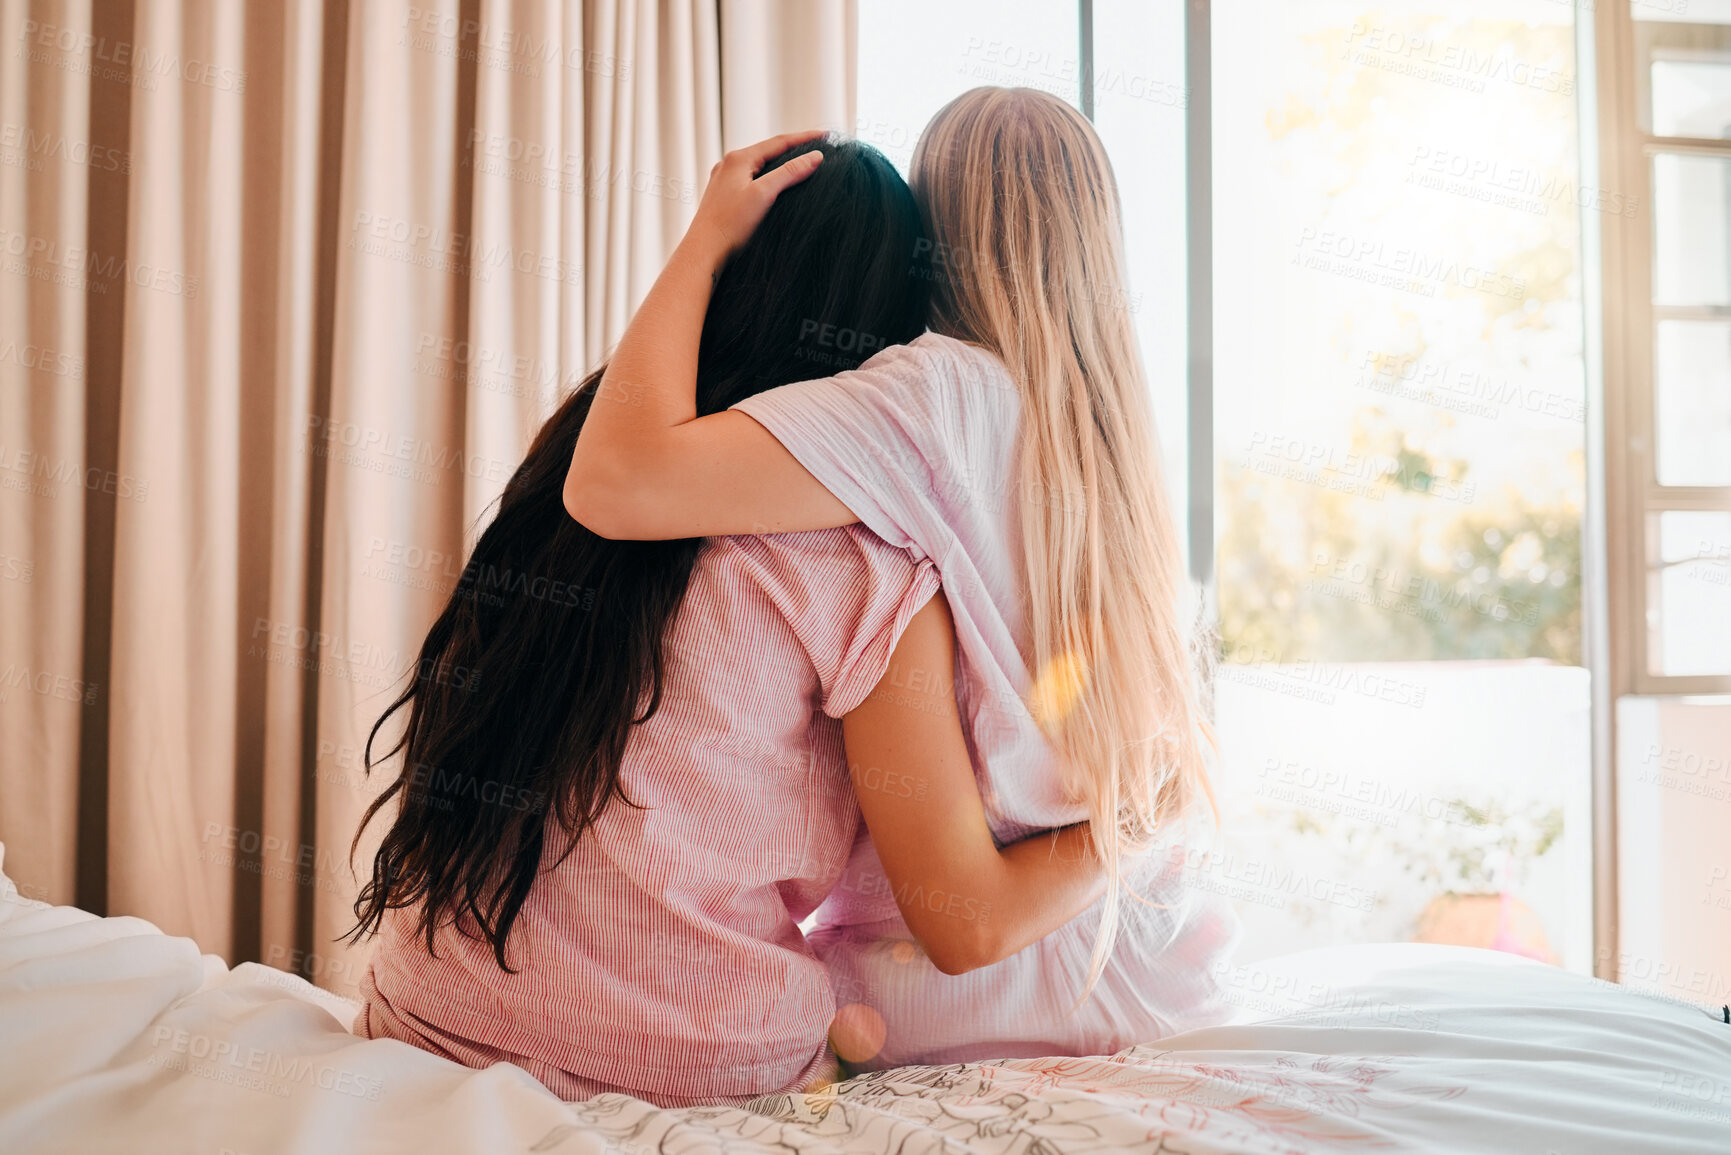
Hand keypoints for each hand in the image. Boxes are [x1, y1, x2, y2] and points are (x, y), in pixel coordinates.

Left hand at [684, 130, 827, 267]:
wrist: (704, 251)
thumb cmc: (730, 225)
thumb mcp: (764, 194)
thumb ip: (789, 173)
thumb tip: (815, 157)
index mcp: (738, 159)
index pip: (779, 142)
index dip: (804, 138)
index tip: (825, 136)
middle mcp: (729, 165)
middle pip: (768, 151)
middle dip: (793, 148)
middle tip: (817, 147)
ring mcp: (724, 180)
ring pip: (759, 166)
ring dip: (780, 163)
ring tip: (800, 163)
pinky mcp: (724, 196)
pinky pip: (750, 179)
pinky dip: (767, 178)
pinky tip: (774, 185)